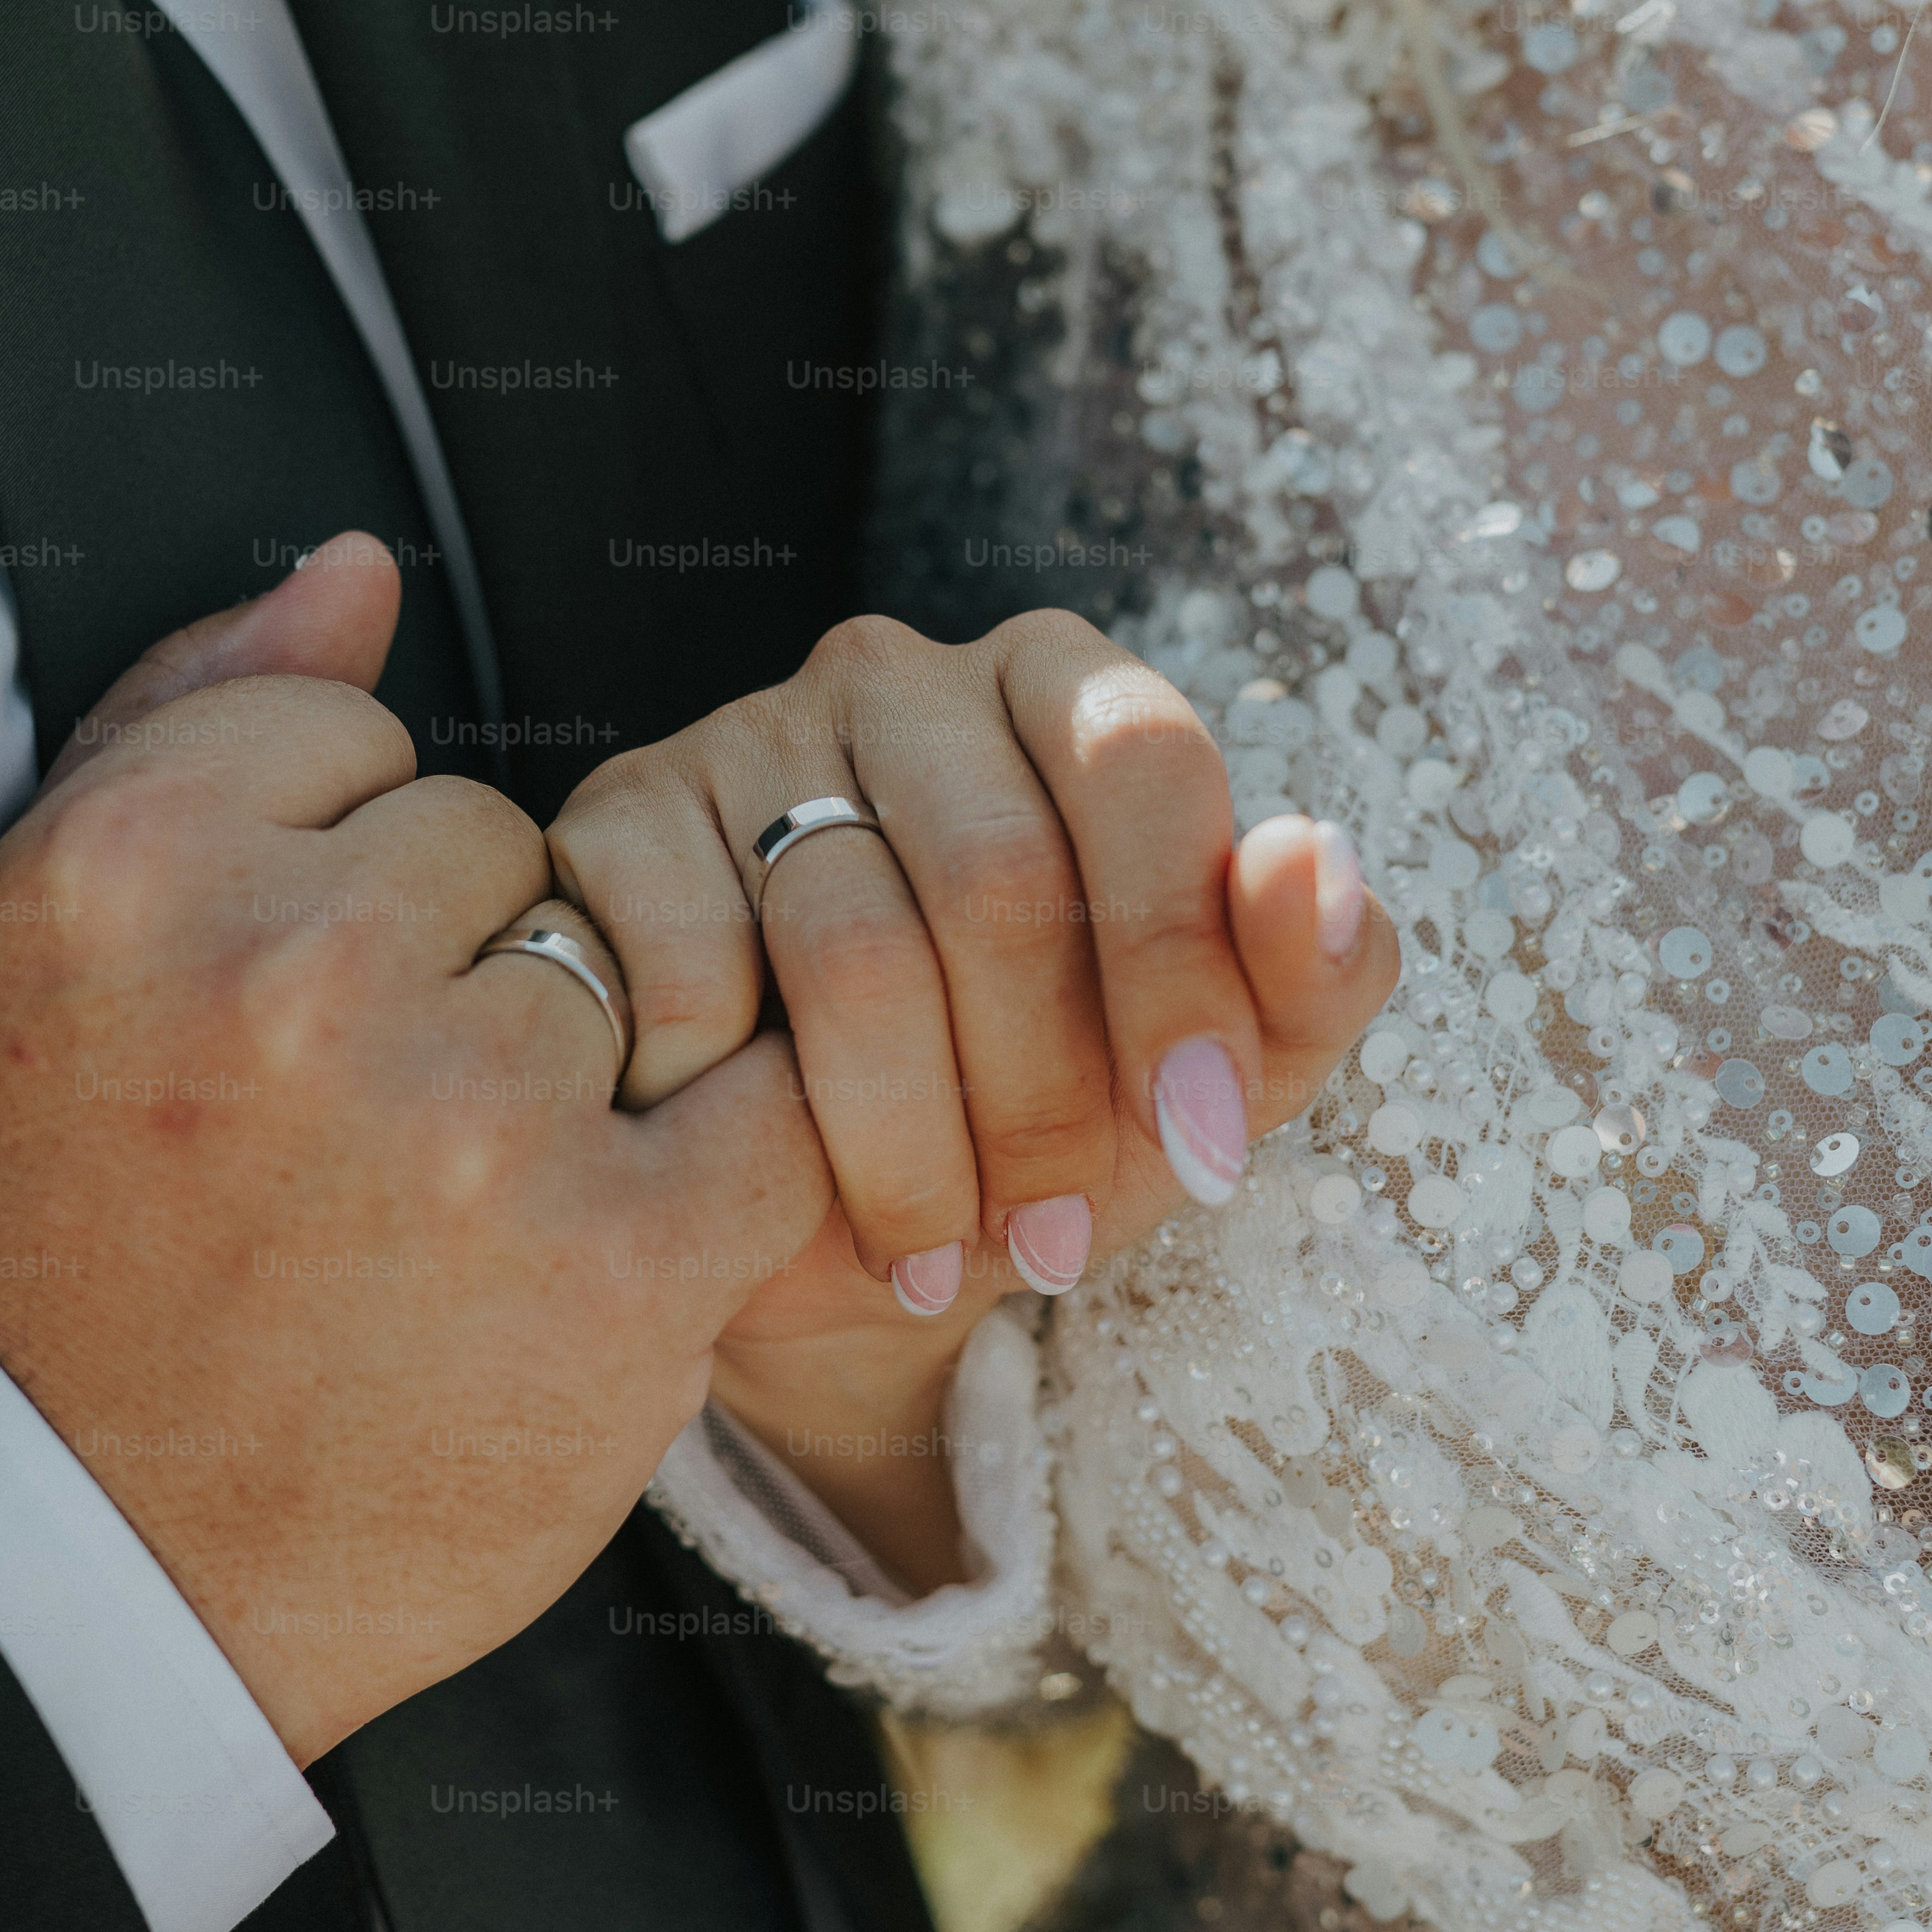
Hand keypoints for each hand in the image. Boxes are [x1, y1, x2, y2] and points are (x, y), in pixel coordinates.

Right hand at [0, 535, 832, 1761]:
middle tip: (362, 1125)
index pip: (368, 742)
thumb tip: (362, 563)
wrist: (101, 1550)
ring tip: (452, 1198)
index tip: (280, 1005)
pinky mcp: (620, 1257)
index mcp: (135, 864)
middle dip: (463, 968)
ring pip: (634, 957)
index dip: (343, 873)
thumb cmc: (74, 1233)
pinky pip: (768, 1095)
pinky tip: (623, 1214)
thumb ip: (200, 713)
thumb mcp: (55, 938)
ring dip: (576, 1062)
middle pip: (507, 850)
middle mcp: (298, 969)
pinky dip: (720, 1142)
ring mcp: (471, 1117)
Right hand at [547, 613, 1396, 1585]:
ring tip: (932, 1252)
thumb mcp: (1210, 1078)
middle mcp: (900, 679)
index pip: (1142, 760)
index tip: (1200, 1138)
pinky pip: (689, 970)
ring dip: (903, 1141)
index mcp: (1062, 688)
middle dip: (1041, 1095)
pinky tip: (773, 1178)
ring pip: (845, 938)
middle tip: (1058, 1244)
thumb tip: (1314, 860)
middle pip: (996, 871)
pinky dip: (743, 1109)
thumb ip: (1308, 974)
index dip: (1179, 967)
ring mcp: (743, 736)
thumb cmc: (1044, 1120)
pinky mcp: (616, 822)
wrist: (833, 1223)